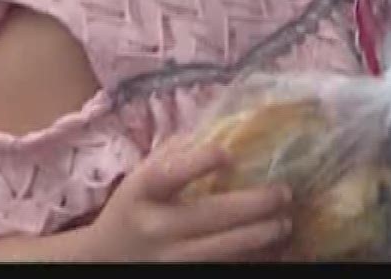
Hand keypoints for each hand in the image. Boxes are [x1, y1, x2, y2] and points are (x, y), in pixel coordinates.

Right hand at [83, 137, 291, 261]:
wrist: (106, 259)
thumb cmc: (133, 207)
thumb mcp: (142, 177)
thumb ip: (176, 153)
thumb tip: (227, 127)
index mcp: (143, 191)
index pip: (167, 174)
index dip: (197, 162)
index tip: (226, 152)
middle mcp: (156, 226)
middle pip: (209, 215)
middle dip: (253, 204)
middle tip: (284, 192)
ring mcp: (170, 257)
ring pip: (223, 249)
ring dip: (260, 236)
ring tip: (285, 222)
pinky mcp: (183, 274)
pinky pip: (225, 267)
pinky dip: (252, 258)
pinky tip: (273, 248)